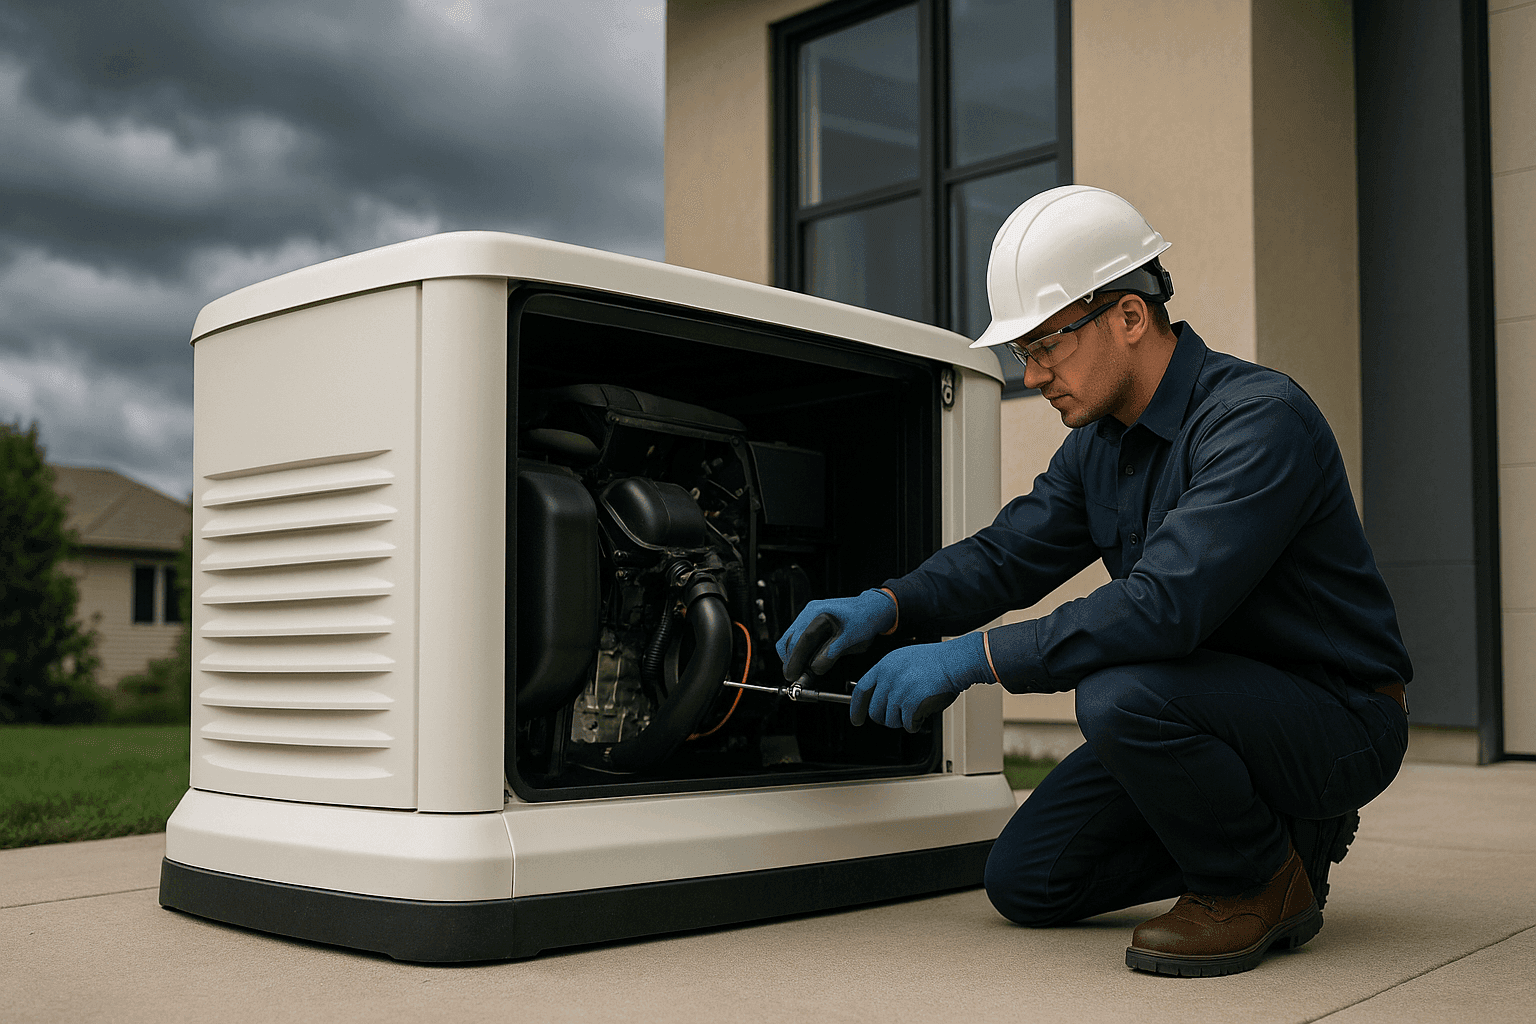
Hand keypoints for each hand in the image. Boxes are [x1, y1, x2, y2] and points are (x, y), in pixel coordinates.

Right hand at [776, 589, 897, 679]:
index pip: (802, 639)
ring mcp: (808, 615)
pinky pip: (796, 637)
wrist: (871, 608)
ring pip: (790, 639)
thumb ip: (832, 654)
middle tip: (795, 677)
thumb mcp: (851, 640)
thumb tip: (814, 669)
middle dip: (791, 660)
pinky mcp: (809, 620)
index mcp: (821, 614)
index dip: (795, 659)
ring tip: (802, 671)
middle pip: (790, 639)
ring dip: (793, 656)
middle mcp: (810, 612)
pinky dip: (798, 651)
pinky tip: (806, 660)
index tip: (792, 675)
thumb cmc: (864, 621)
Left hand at [850, 632, 991, 731]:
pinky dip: (914, 725)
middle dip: (885, 720)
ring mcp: (899, 689)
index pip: (861, 690)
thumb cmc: (937, 662)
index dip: (856, 708)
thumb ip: (890, 677)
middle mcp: (888, 676)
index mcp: (885, 665)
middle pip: (875, 711)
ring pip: (890, 720)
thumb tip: (882, 701)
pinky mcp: (911, 701)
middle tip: (897, 719)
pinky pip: (906, 724)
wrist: (956, 661)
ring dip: (902, 722)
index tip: (856, 719)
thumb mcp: (905, 661)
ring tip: (914, 714)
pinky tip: (921, 716)